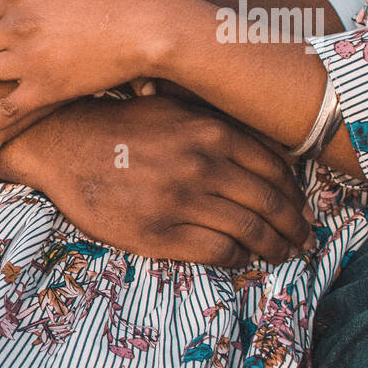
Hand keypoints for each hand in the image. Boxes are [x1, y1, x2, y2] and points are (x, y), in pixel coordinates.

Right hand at [0, 95, 314, 265]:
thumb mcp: (174, 108)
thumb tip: (264, 150)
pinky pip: (217, 251)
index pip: (275, 169)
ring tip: (282, 253)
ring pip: (250, 230)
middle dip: (293, 224)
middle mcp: (202, 166)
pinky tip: (241, 258)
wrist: (63, 146)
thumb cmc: (120, 126)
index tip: (300, 205)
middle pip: (269, 203)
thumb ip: (219, 126)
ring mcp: (181, 201)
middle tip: (303, 236)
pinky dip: (238, 258)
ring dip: (274, 245)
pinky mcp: (159, 233)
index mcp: (211, 133)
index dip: (295, 193)